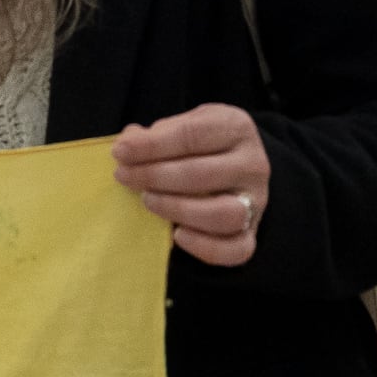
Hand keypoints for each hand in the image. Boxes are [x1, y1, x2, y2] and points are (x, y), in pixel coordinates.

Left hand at [113, 103, 270, 266]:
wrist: (232, 167)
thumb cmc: (198, 145)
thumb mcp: (182, 127)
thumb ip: (157, 133)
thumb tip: (128, 142)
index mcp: (236, 128)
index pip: (193, 135)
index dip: (152, 145)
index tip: (120, 152)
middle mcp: (253, 164)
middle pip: (203, 174)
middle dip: (155, 176)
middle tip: (124, 176)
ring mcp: (256, 201)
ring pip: (223, 213)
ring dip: (178, 209)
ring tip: (147, 201)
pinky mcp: (252, 233)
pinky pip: (237, 249)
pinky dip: (205, 247)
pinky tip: (177, 236)